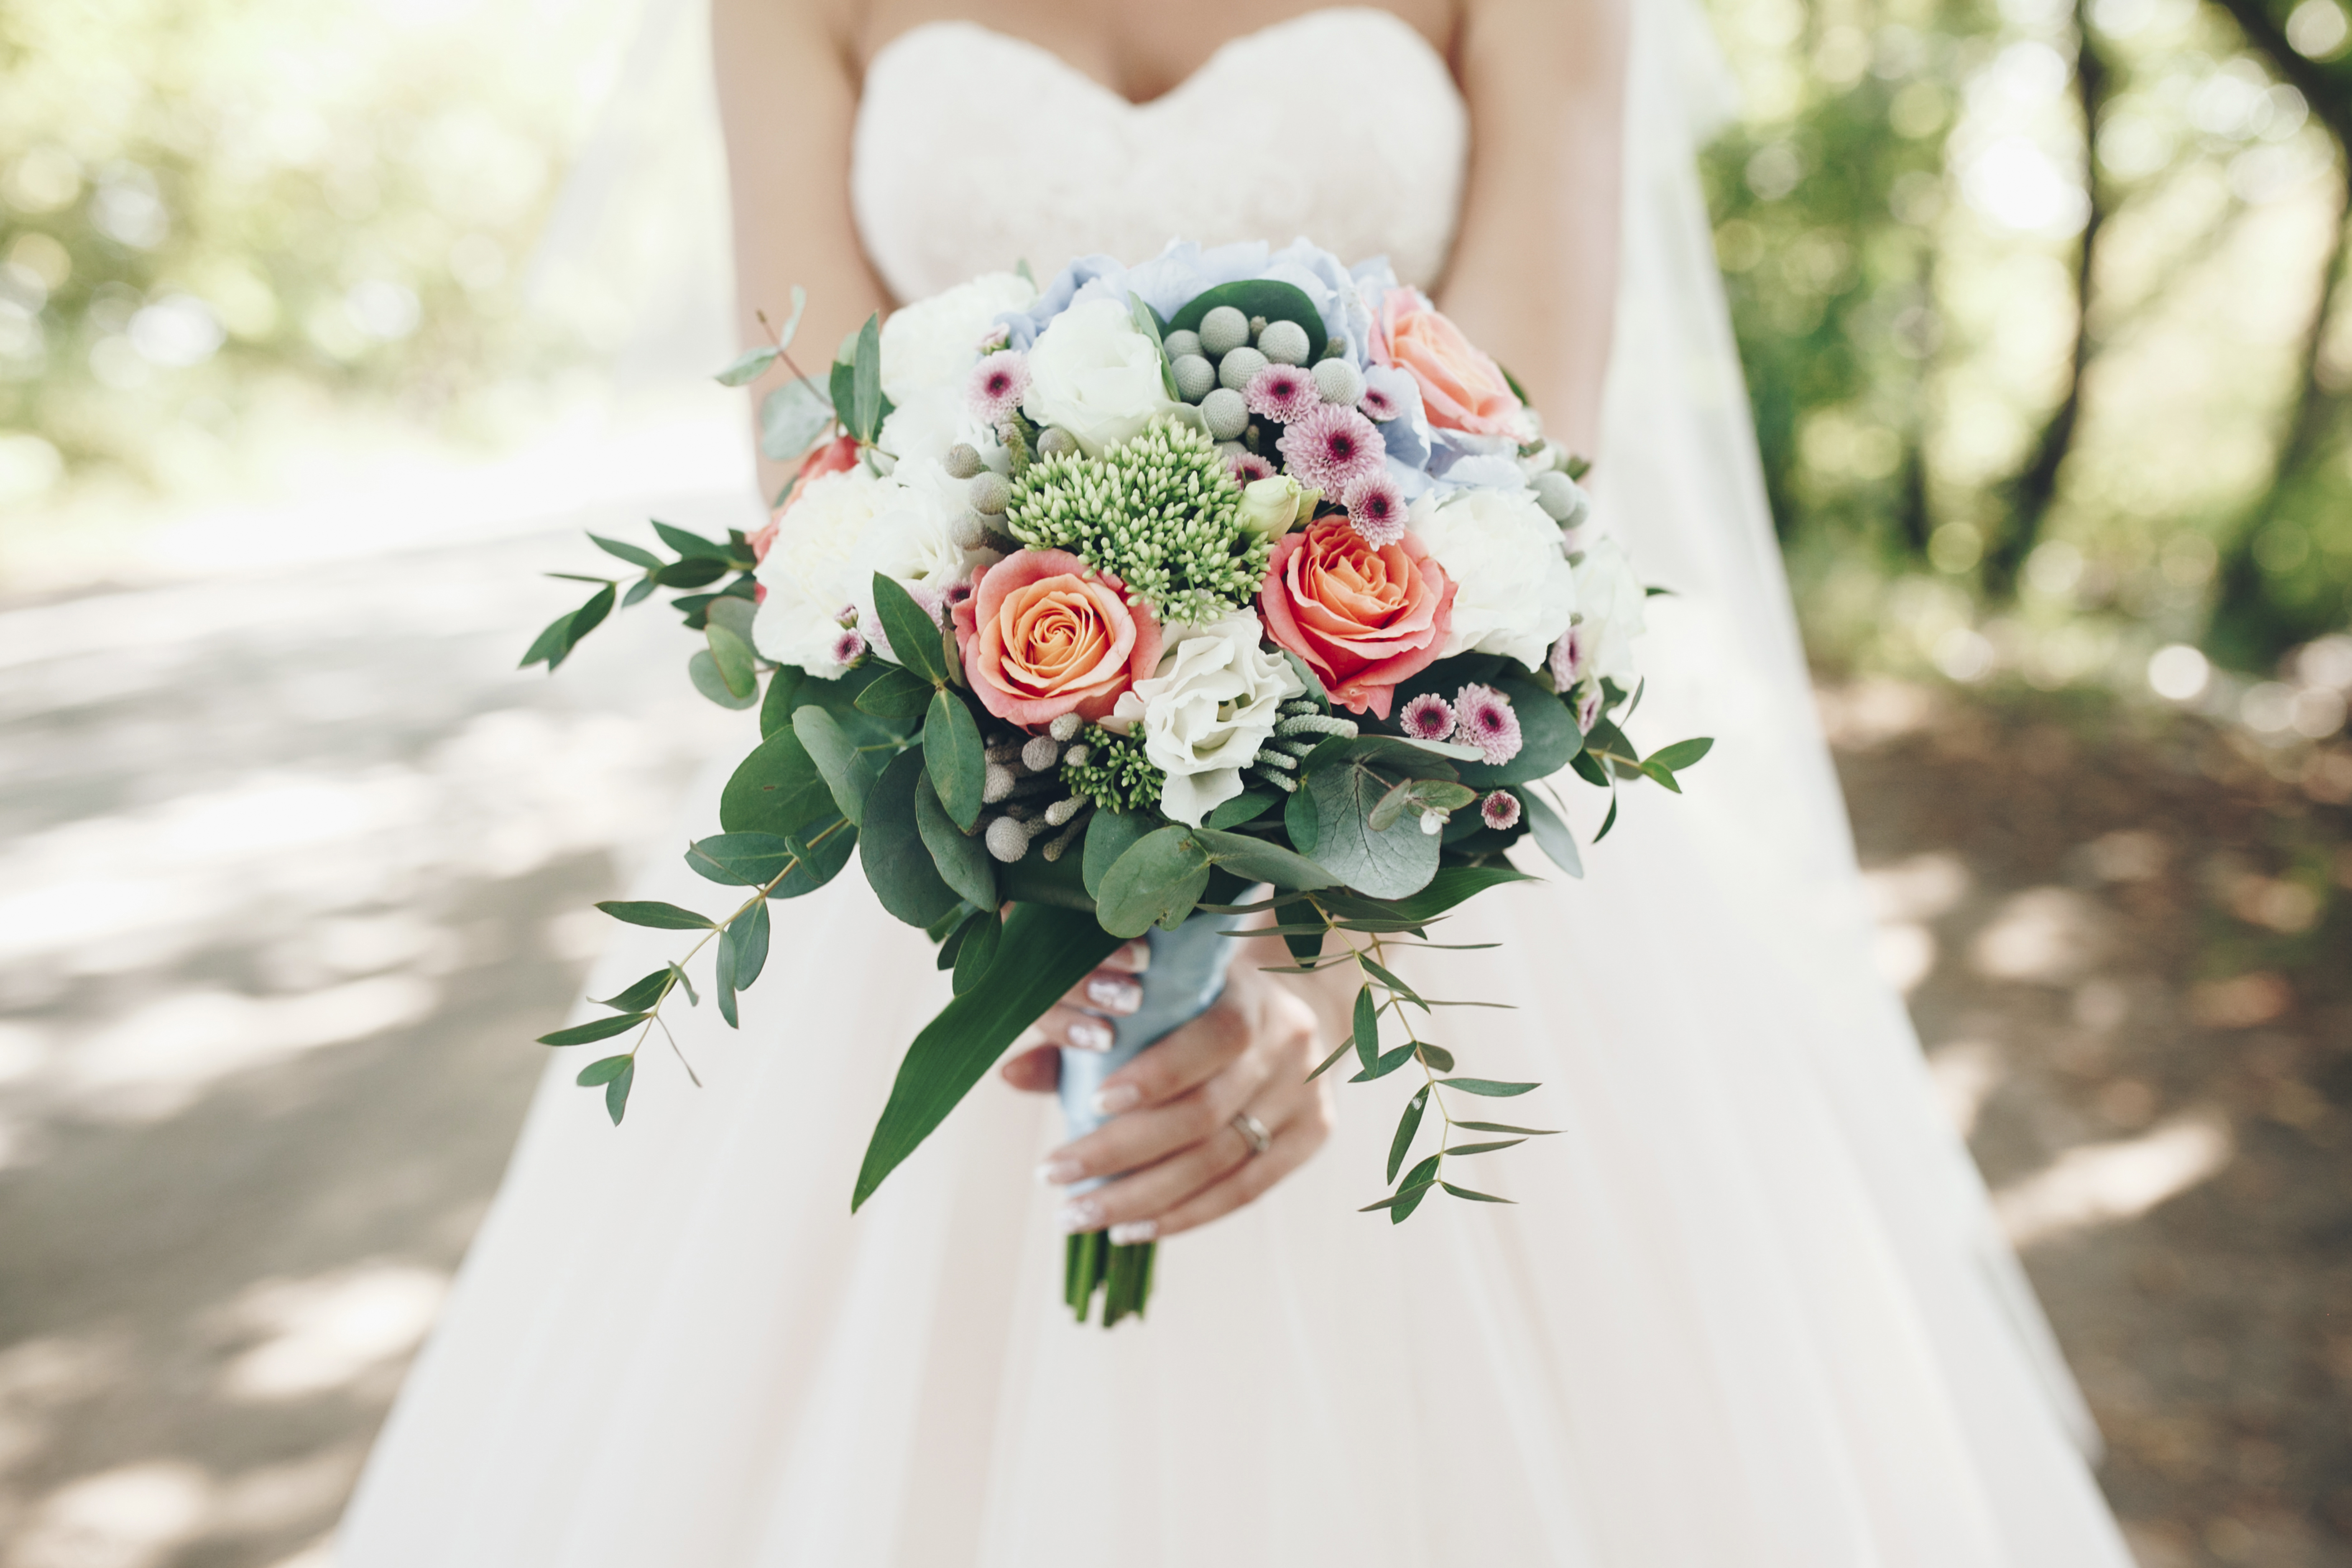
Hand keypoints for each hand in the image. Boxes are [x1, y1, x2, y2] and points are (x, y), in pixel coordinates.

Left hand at [1000, 939, 1331, 1243]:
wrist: (1301, 1007)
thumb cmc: (1201, 1004)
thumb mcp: (1157, 1001)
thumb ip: (1085, 1037)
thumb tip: (1009, 1075)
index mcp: (1252, 997)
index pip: (1213, 1039)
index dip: (1155, 1076)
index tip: (1089, 1103)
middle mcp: (1288, 1047)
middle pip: (1204, 1115)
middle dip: (1121, 1152)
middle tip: (1054, 1178)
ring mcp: (1307, 1095)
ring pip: (1220, 1163)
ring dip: (1142, 1198)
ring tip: (1079, 1215)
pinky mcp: (1315, 1136)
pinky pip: (1245, 1191)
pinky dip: (1184, 1216)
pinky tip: (1132, 1229)